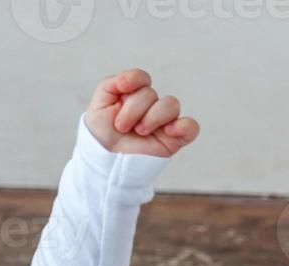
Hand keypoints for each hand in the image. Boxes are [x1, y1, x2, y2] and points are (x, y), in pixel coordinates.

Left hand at [84, 68, 199, 157]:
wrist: (104, 164)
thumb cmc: (102, 136)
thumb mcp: (97, 107)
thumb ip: (109, 85)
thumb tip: (128, 79)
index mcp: (133, 97)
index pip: (142, 79)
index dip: (134, 80)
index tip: (122, 90)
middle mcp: (150, 107)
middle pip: (151, 93)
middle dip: (133, 110)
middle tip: (121, 127)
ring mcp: (163, 123)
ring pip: (171, 104)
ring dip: (152, 117)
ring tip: (139, 132)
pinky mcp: (173, 140)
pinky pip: (190, 127)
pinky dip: (183, 126)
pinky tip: (168, 131)